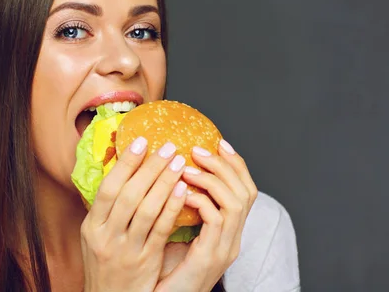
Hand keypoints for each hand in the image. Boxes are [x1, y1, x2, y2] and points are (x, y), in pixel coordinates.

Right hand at [80, 138, 190, 291]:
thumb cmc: (106, 265)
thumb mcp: (97, 237)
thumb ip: (108, 211)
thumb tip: (124, 173)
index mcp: (92, 226)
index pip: (108, 188)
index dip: (125, 163)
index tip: (141, 141)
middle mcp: (105, 236)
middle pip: (129, 194)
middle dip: (150, 168)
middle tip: (168, 147)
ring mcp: (125, 249)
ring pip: (146, 210)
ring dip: (164, 183)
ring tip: (178, 163)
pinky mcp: (144, 261)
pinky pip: (160, 230)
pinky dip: (171, 208)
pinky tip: (182, 191)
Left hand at [155, 140, 257, 291]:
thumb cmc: (166, 270)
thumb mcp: (178, 234)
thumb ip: (182, 208)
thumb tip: (170, 174)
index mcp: (228, 232)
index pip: (246, 191)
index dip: (236, 165)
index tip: (219, 143)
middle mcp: (233, 239)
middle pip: (247, 192)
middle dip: (225, 165)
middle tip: (200, 150)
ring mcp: (225, 248)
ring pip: (235, 202)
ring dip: (212, 179)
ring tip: (188, 167)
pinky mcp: (211, 256)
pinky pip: (216, 219)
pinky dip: (201, 200)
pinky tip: (183, 191)